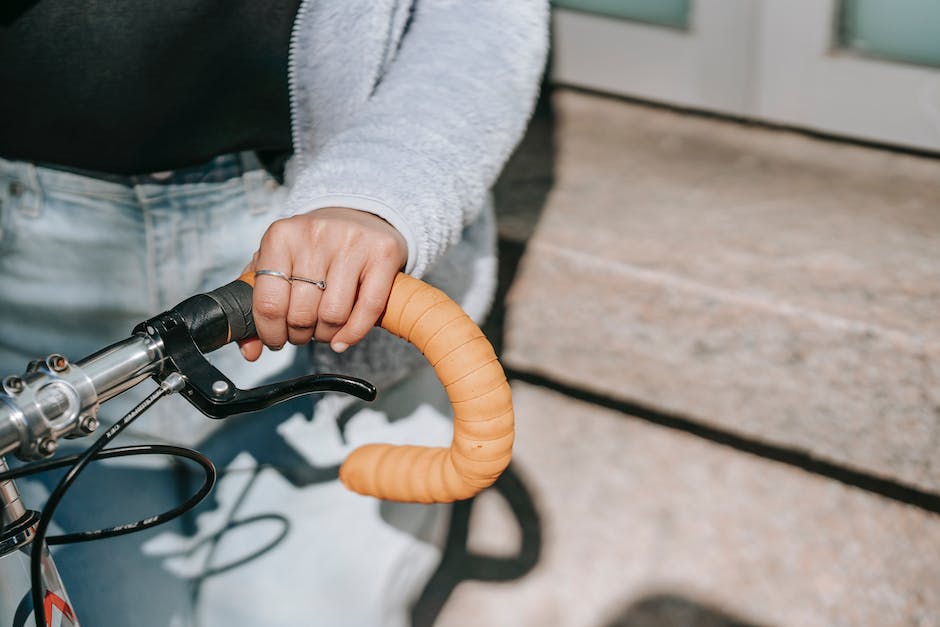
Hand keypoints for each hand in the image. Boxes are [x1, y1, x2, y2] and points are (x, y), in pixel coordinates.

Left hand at [239, 207, 407, 360]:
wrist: (357, 216)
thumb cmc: (312, 249)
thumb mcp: (278, 264)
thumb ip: (256, 304)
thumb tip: (250, 351)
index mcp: (280, 236)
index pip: (268, 303)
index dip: (270, 333)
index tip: (276, 340)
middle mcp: (314, 235)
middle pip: (301, 314)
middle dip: (299, 335)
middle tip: (302, 333)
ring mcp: (351, 243)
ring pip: (333, 315)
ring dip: (326, 335)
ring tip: (323, 330)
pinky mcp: (383, 253)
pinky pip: (368, 308)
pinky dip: (354, 333)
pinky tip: (343, 339)